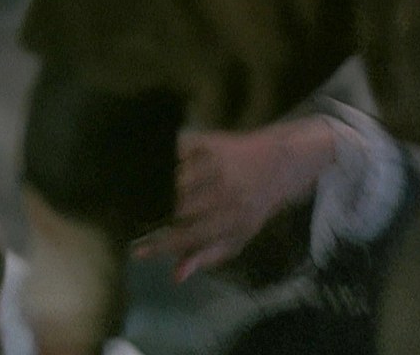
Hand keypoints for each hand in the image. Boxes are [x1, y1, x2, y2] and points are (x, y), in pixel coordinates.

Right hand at [133, 117, 334, 282]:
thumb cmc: (254, 206)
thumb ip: (206, 256)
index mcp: (234, 220)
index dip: (160, 245)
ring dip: (167, 186)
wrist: (282, 162)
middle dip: (165, 214)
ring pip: (175, 179)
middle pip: (178, 207)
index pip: (188, 237)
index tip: (137, 251)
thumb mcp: (238, 237)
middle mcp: (227, 192)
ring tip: (170, 190)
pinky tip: (173, 164)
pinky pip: (178, 153)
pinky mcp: (212, 142)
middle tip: (158, 215)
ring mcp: (218, 164)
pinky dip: (171, 158)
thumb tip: (176, 277)